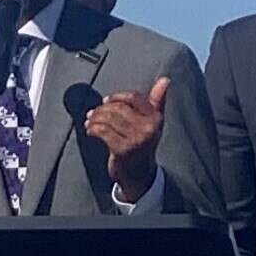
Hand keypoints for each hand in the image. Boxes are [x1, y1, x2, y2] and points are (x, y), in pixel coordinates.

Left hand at [85, 76, 169, 202]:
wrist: (139, 175)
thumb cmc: (144, 144)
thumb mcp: (154, 123)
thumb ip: (157, 101)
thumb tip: (165, 80)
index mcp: (155, 118)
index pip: (134, 98)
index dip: (117, 96)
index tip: (107, 100)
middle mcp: (148, 128)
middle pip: (118, 108)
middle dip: (102, 108)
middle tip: (93, 112)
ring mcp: (135, 140)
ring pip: (109, 118)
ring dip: (95, 118)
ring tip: (90, 120)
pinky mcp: (122, 150)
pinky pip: (103, 132)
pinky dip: (93, 129)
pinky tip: (90, 130)